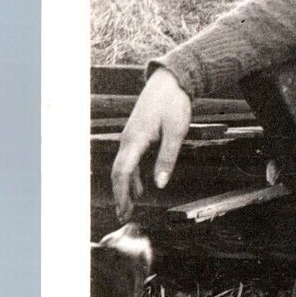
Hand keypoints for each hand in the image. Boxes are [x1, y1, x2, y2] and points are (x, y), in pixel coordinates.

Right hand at [111, 68, 191, 220]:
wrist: (170, 81)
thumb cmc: (174, 103)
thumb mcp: (176, 132)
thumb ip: (167, 158)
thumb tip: (159, 184)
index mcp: (135, 139)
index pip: (123, 172)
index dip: (122, 193)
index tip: (124, 210)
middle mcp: (128, 139)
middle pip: (118, 172)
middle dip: (119, 195)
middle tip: (123, 216)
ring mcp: (130, 137)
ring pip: (123, 167)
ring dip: (125, 188)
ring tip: (129, 207)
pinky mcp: (136, 135)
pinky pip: (130, 160)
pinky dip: (133, 176)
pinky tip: (140, 188)